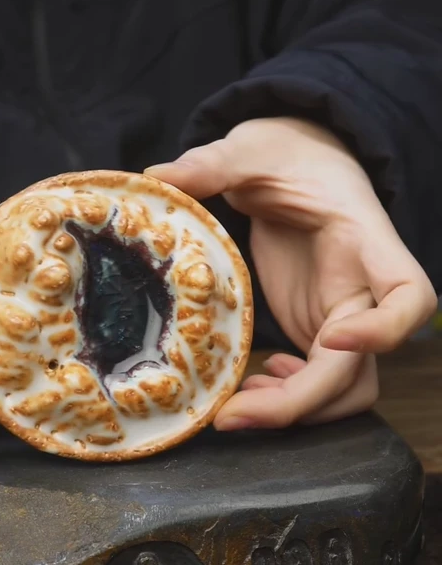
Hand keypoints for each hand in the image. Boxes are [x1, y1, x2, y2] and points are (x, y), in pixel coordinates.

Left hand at [147, 117, 436, 429]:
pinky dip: (285, 401)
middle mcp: (363, 293)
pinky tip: (247, 385)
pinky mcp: (313, 333)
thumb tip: (156, 178)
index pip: (410, 295)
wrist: (296, 164)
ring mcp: (340, 319)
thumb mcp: (251, 149)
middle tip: (233, 415)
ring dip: (294, 412)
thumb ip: (212, 164)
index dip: (386, 330)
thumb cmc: (288, 154)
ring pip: (345, 392)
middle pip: (360, 370)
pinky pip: (315, 387)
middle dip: (301, 403)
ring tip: (234, 408)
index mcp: (364, 242)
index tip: (337, 341)